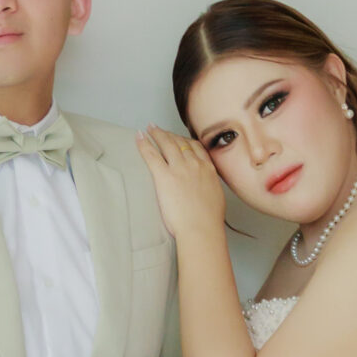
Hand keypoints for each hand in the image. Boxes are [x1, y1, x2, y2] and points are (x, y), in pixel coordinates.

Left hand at [135, 124, 225, 241]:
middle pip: (180, 142)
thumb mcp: (217, 197)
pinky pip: (152, 155)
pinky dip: (144, 143)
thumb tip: (206, 190)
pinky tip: (139, 136)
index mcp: (208, 170)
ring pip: (167, 143)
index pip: (196, 148)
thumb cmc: (209, 220)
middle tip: (160, 129)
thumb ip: (209, 187)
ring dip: (157, 133)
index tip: (180, 138)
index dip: (186, 141)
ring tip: (150, 128)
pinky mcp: (164, 176)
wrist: (202, 228)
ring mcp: (179, 169)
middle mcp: (194, 164)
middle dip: (169, 134)